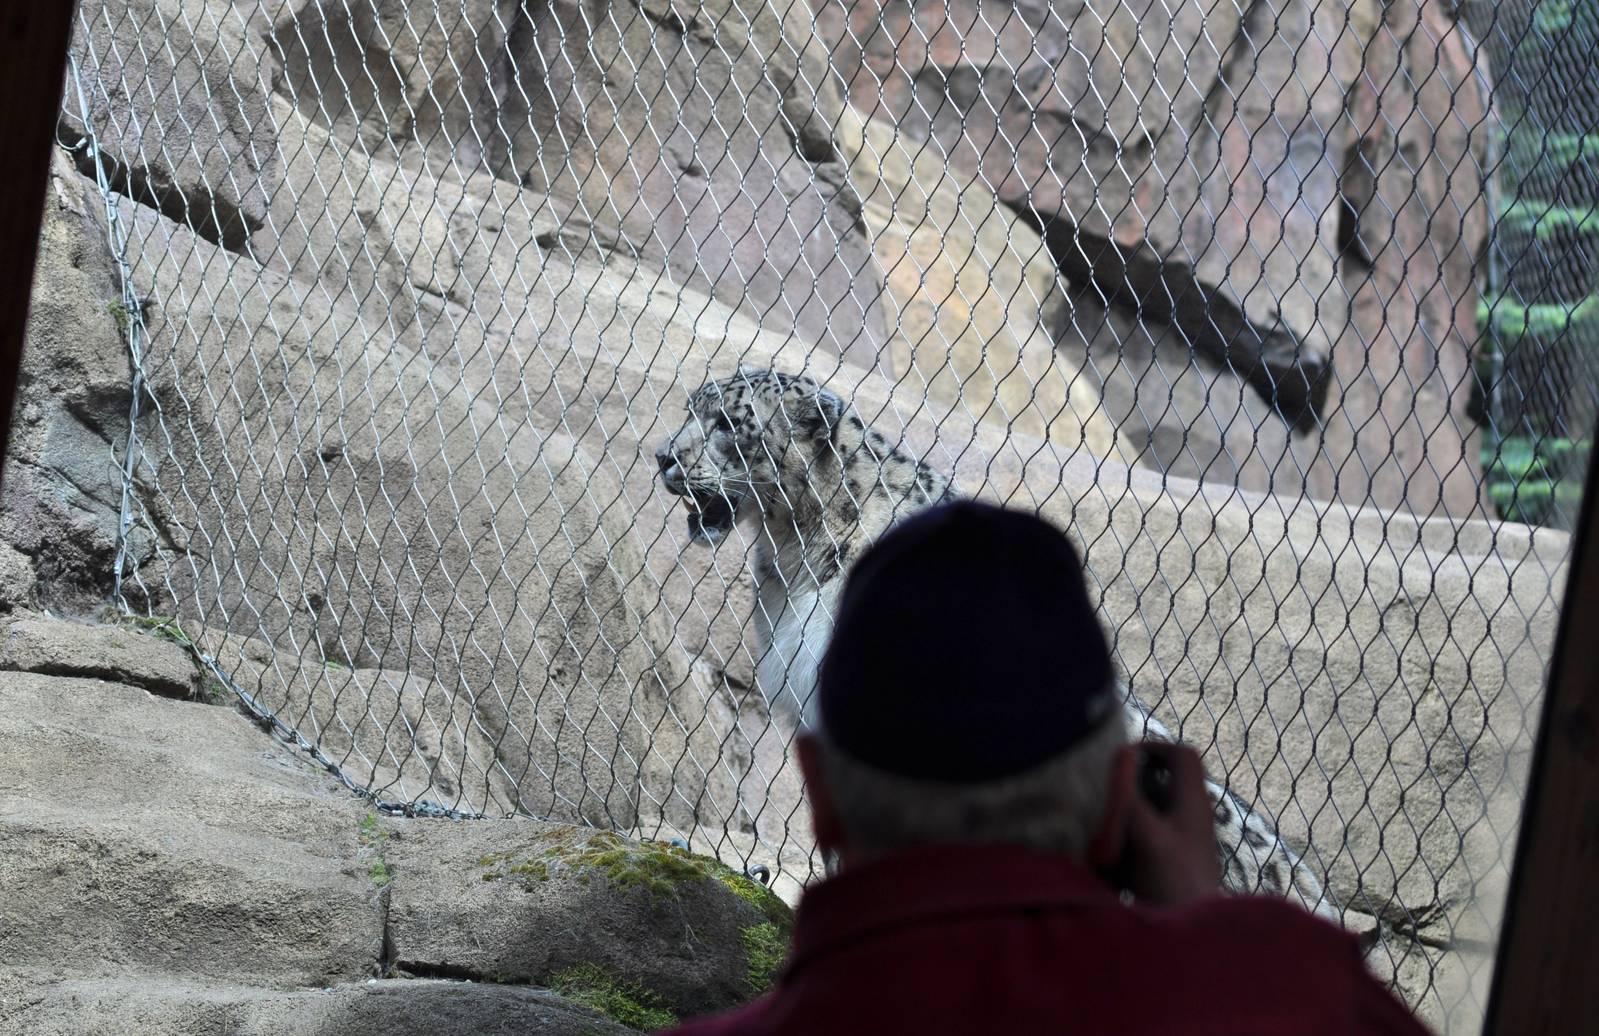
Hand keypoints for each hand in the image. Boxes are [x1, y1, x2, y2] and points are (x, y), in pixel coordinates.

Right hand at [1112, 743, 1221, 907]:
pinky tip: (1109, 857)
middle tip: (1106, 789)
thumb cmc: (1175, 885)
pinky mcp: (1171, 863)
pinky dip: (1127, 839)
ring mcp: (1182, 841)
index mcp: (1193, 803)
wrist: (1193, 940)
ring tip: (1103, 823)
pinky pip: (1147, 837)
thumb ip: (1131, 799)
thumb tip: (1117, 759)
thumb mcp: (1148, 838)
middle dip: (1132, 782)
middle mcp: (1191, 817)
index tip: (1122, 758)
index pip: (1182, 755)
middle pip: (1164, 781)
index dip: (1154, 748)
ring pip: (1153, 809)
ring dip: (1127, 811)